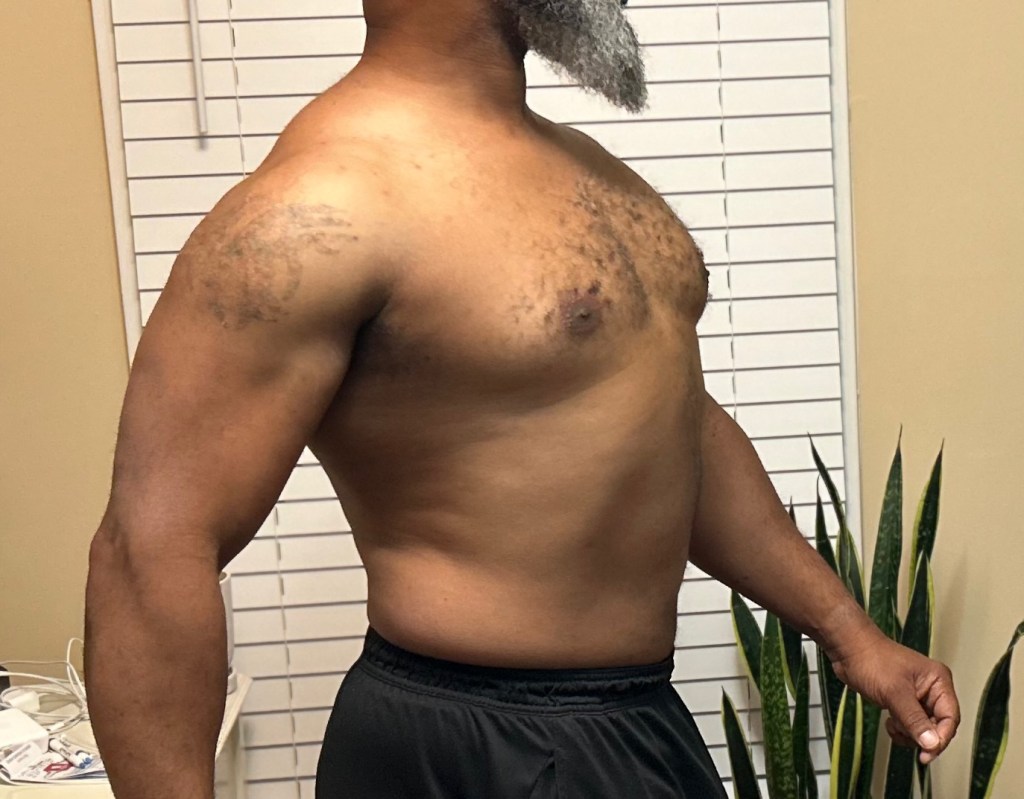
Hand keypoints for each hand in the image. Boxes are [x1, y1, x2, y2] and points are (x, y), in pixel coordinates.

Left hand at [830, 633, 959, 763]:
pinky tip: (889, 723)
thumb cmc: (872, 660)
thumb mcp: (894, 692)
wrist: (848, 650)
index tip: (927, 754)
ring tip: (893, 724)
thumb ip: (914, 719)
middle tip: (904, 736)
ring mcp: (917, 696)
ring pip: (924, 729)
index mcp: (938, 681)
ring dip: (909, 733)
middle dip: (921, 735)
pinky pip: (910, 725)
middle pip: (939, 726)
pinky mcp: (903, 702)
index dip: (941, 738)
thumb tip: (932, 744)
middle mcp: (932, 689)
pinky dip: (901, 730)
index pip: (950, 717)